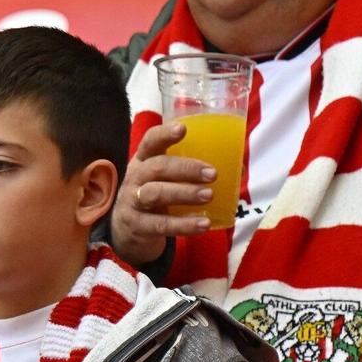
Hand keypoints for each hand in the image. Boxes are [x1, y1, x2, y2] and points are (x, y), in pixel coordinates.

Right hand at [111, 122, 218, 266]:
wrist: (127, 232)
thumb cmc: (153, 198)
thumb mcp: (161, 180)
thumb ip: (185, 172)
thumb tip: (235, 169)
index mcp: (142, 161)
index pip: (150, 142)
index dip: (164, 134)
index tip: (183, 129)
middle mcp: (135, 178)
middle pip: (156, 168)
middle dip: (185, 169)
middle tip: (212, 174)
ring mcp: (133, 202)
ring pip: (156, 194)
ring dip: (184, 193)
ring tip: (208, 195)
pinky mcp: (137, 226)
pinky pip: (161, 224)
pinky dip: (184, 224)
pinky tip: (203, 224)